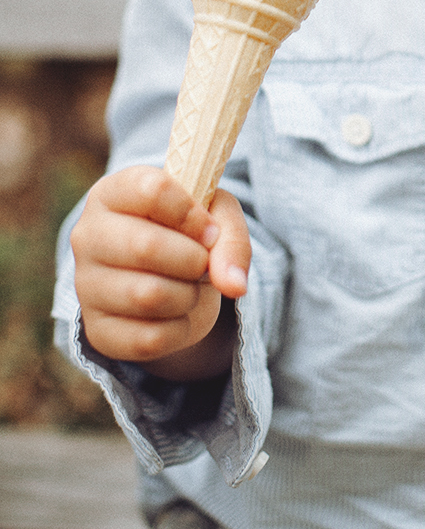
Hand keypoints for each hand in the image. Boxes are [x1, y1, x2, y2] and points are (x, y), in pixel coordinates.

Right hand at [71, 166, 250, 380]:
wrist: (169, 277)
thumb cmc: (187, 232)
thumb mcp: (214, 214)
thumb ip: (230, 235)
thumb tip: (234, 284)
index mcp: (112, 193)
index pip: (152, 190)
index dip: (192, 214)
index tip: (208, 230)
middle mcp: (87, 236)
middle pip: (146, 246)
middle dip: (193, 259)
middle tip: (202, 263)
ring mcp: (86, 286)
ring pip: (148, 296)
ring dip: (188, 294)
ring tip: (190, 286)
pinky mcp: (97, 332)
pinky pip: (149, 338)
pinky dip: (180, 328)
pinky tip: (177, 313)